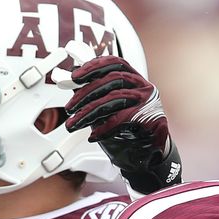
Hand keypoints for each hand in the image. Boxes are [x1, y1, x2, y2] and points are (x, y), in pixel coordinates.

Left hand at [63, 55, 181, 193]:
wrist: (146, 155)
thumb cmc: (125, 130)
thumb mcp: (104, 109)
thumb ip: (90, 94)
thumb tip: (68, 80)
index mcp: (133, 78)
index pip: (114, 63)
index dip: (93, 66)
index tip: (74, 77)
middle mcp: (142, 86)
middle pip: (111, 80)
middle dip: (85, 94)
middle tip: (69, 108)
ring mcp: (148, 101)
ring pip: (114, 98)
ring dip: (88, 112)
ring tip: (74, 124)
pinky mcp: (150, 118)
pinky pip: (121, 118)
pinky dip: (104, 128)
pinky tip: (93, 136)